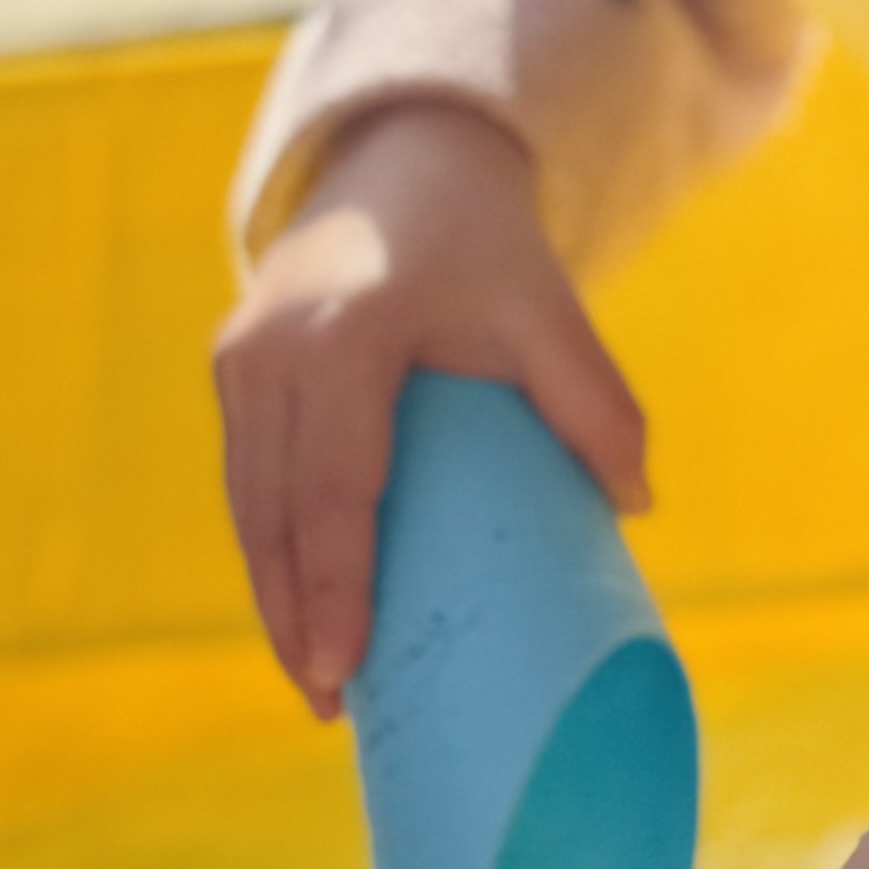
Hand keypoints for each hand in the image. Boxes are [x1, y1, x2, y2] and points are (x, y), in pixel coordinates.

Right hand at [213, 98, 645, 713]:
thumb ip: (595, 400)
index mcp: (344, 335)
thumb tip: (635, 506)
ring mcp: (240, 359)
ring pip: (247, 505)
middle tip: (332, 702)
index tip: (346, 668)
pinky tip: (301, 610)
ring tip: (318, 682)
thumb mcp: (547, 307)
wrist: (401, 165)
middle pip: (271, 512)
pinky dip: (269, 550)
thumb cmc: (482, 248)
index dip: (334, 584)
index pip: (331, 486)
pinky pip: (246, 480)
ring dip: (274, 596)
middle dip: (295, 615)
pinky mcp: (232, 370)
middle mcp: (272, 349)